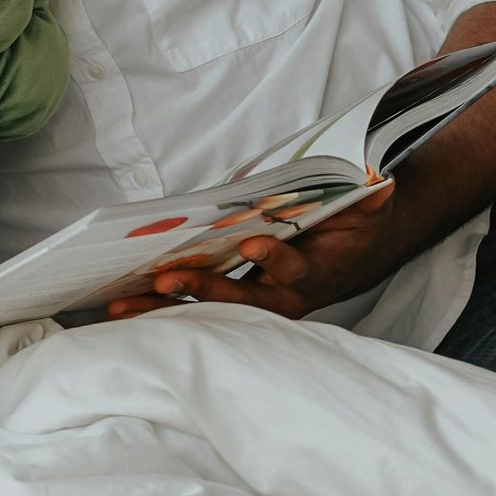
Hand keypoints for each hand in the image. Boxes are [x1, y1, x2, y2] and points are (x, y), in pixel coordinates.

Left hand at [105, 185, 400, 322]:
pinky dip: (158, 309)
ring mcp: (254, 305)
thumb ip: (368, 198)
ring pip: (207, 312)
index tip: (255, 245)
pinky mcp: (232, 304)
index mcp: (312, 271)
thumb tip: (374, 183)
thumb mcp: (367, 209)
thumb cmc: (354, 228)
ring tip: (122, 305)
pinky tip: (121, 306)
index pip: (293, 268)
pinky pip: (194, 310)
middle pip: (239, 300)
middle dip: (202, 291)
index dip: (275, 259)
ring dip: (165, 309)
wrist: (356, 257)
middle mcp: (281, 297)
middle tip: (165, 281)